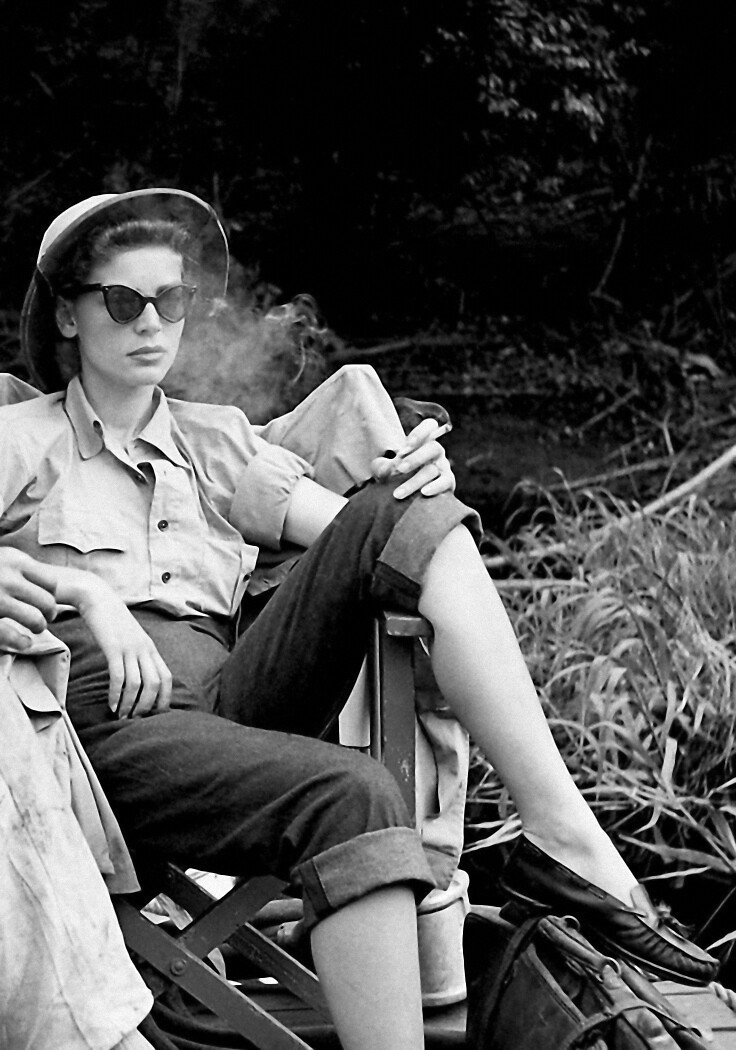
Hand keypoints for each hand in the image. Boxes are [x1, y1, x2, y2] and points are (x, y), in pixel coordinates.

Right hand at [0, 548, 58, 649]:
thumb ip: (19, 568)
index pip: (51, 583)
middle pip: (48, 602)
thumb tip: (49, 588)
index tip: (44, 603)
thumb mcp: (2, 559)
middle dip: (49, 615)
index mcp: (14, 560)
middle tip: (42, 620)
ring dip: (38, 627)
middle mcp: (8, 578)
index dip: (51, 596)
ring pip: (35, 619)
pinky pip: (13, 636)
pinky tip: (23, 642)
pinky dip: (22, 642)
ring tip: (32, 630)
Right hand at [55, 569, 172, 718]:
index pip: (167, 678)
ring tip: (121, 715)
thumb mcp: (130, 638)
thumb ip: (137, 655)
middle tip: (135, 719)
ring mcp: (130, 648)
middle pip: (155, 685)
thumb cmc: (112, 620)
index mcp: (151, 648)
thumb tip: (137, 678)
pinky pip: (119, 676)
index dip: (164, 699)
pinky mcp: (113, 647)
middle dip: (147, 707)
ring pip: (138, 684)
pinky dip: (116, 694)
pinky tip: (111, 704)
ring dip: (130, 704)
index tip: (153, 714)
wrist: (97, 597)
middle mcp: (145, 649)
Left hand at [371, 419, 455, 499]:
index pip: (430, 426)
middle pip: (433, 448)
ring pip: (432, 470)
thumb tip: (385, 467)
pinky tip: (424, 492)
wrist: (407, 496)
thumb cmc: (395, 477)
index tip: (405, 448)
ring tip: (398, 493)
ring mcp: (443, 466)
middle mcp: (436, 451)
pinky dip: (435, 487)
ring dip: (414, 481)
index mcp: (422, 441)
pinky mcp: (448, 482)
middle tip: (400, 469)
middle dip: (416, 458)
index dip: (420, 433)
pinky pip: (445, 482)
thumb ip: (382, 465)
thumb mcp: (385, 468)